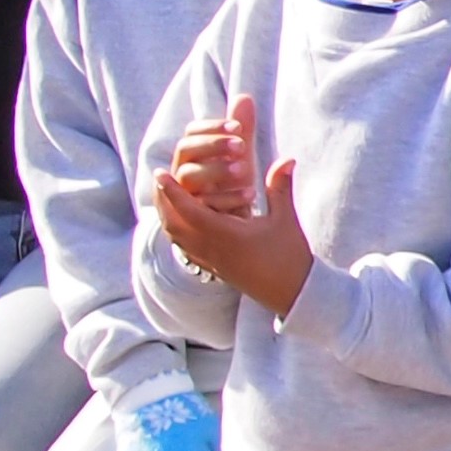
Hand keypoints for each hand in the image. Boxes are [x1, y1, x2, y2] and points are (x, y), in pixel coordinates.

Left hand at [154, 140, 313, 317]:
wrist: (290, 292)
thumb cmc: (288, 256)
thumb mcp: (285, 218)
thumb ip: (279, 187)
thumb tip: (287, 158)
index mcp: (223, 234)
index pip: (188, 209)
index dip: (172, 190)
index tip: (161, 173)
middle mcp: (209, 247)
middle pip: (172, 223)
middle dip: (163, 201)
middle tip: (160, 181)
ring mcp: (209, 259)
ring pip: (176, 236)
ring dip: (168, 215)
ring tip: (168, 198)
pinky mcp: (213, 266)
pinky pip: (184, 246)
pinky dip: (178, 230)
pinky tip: (184, 221)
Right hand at [170, 96, 262, 213]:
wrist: (232, 229)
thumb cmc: (231, 186)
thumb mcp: (239, 158)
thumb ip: (241, 130)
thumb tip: (244, 96)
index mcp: (191, 155)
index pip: (191, 132)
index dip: (212, 127)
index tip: (239, 126)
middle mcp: (180, 173)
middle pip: (184, 151)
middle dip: (212, 145)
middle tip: (242, 145)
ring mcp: (181, 196)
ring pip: (188, 178)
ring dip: (215, 170)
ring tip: (245, 170)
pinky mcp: (191, 219)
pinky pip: (201, 207)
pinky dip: (226, 199)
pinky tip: (251, 194)